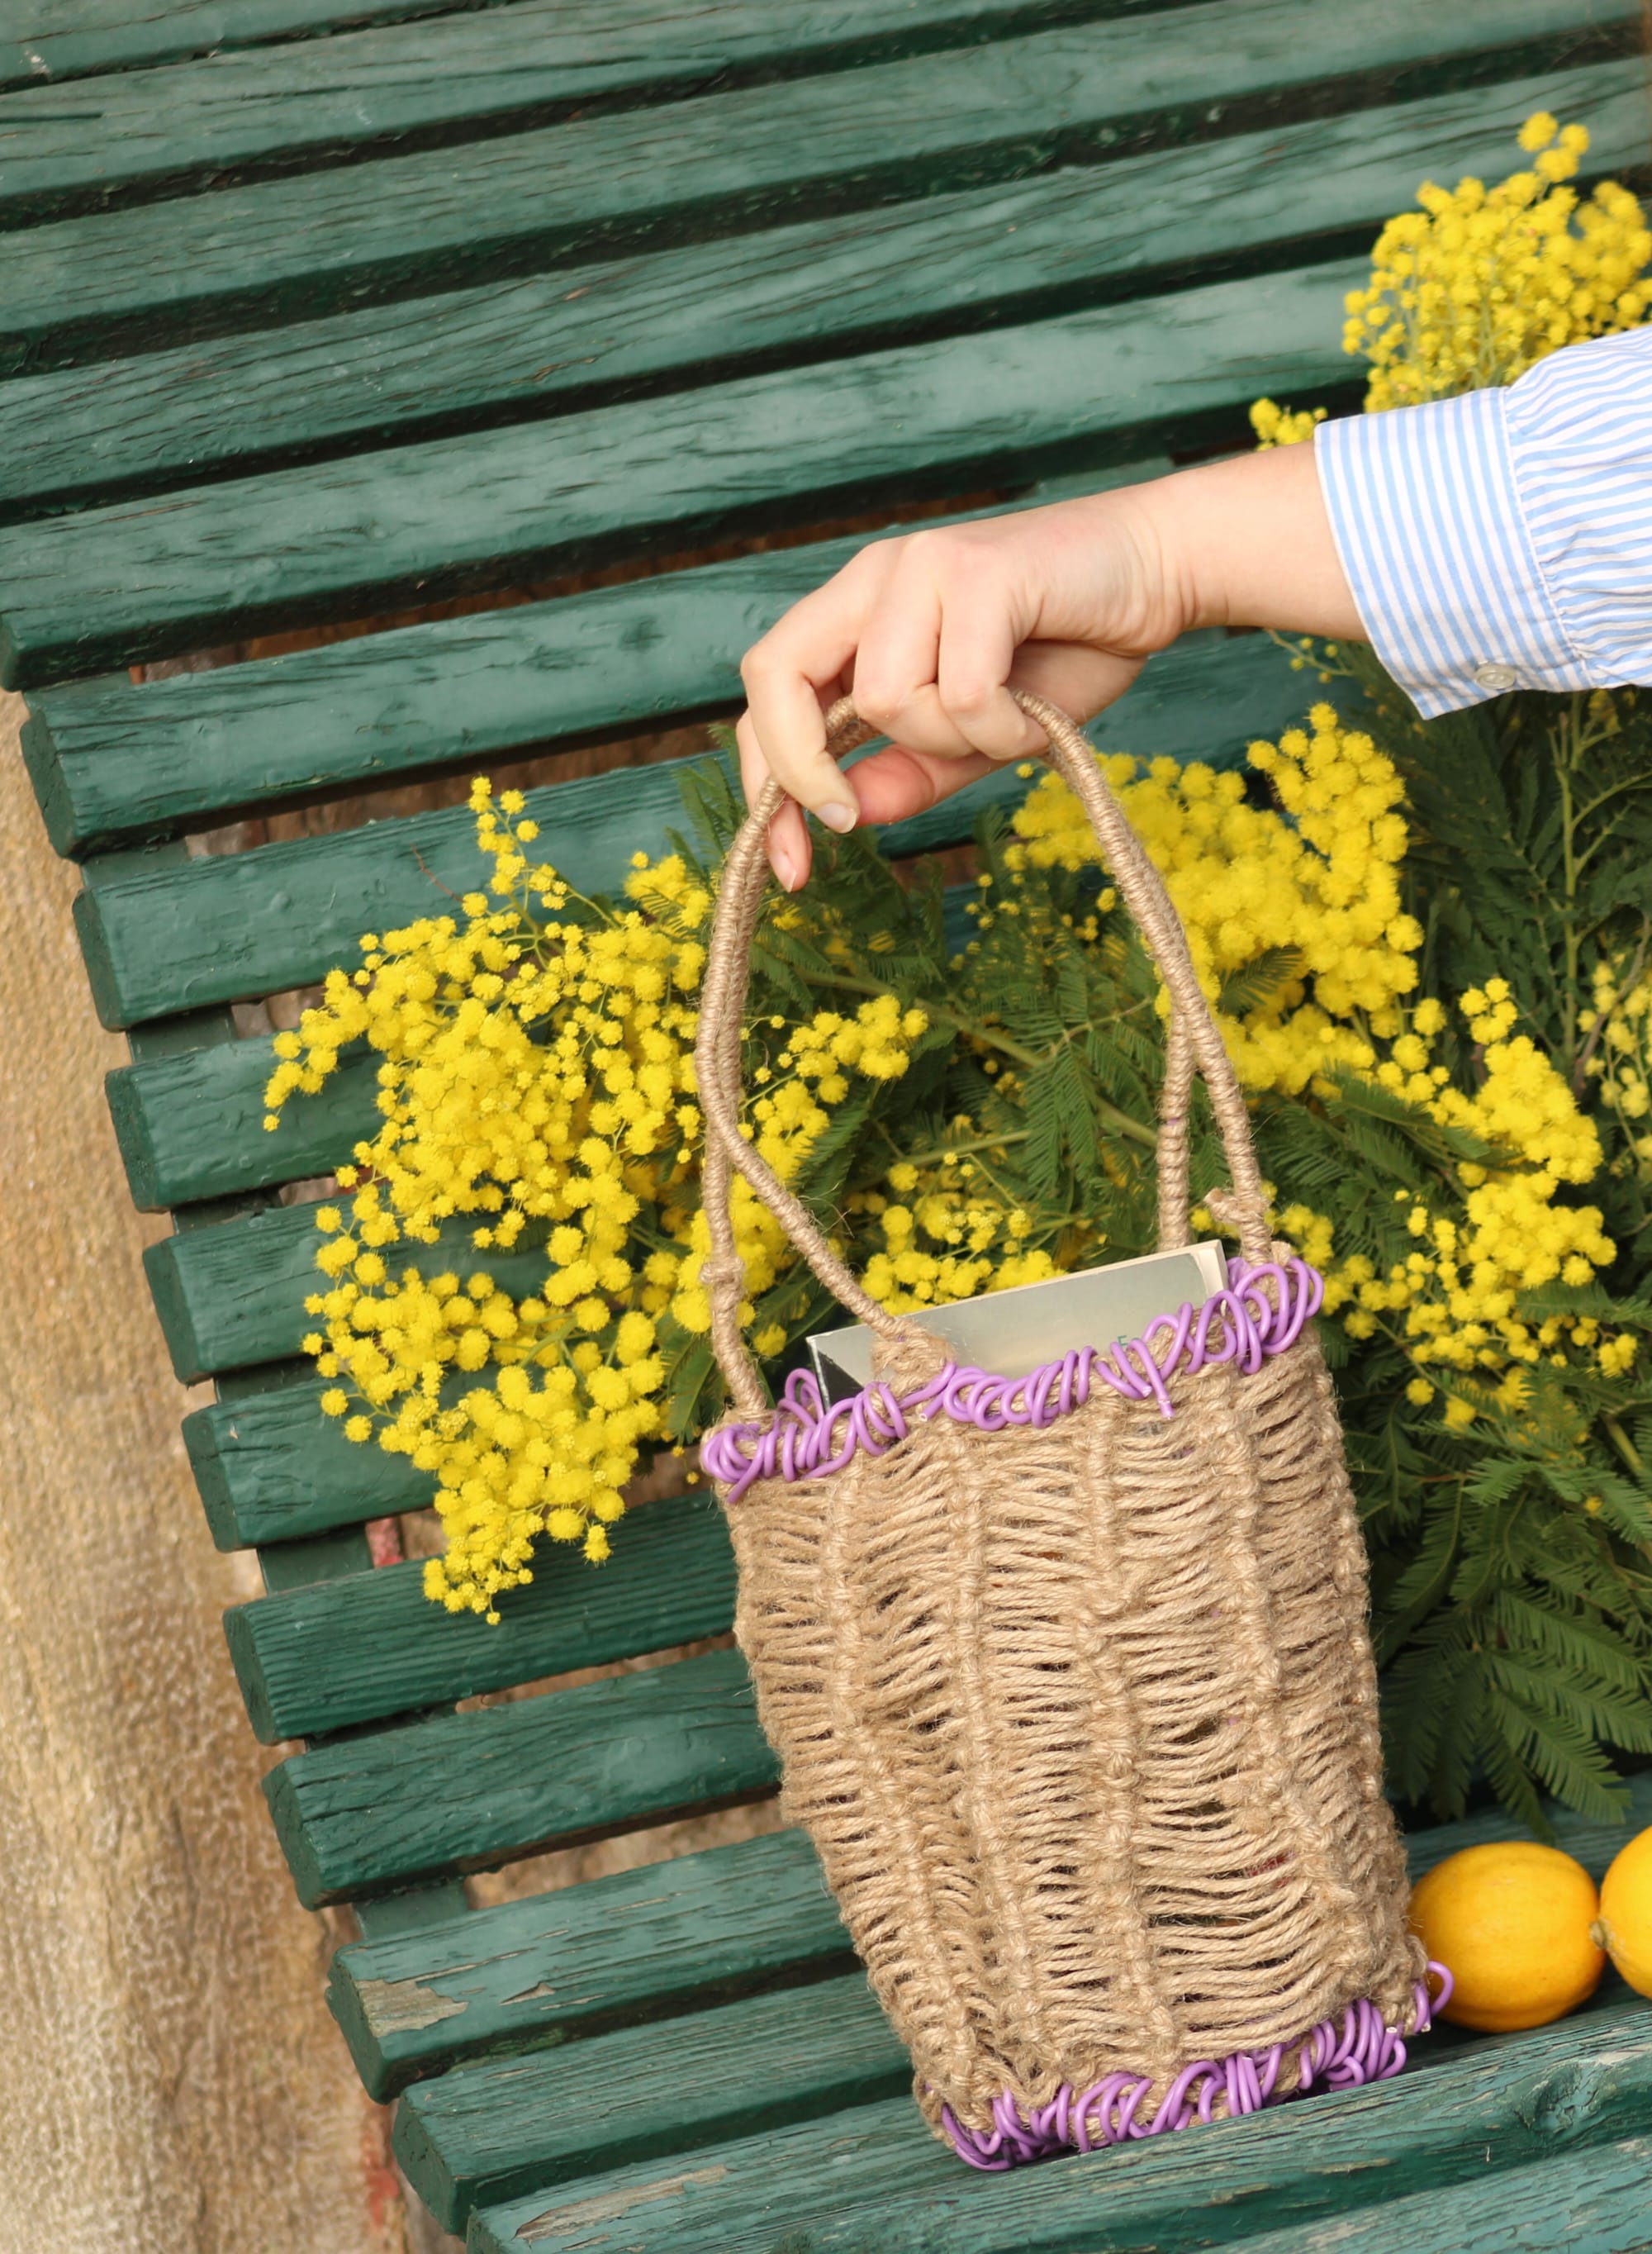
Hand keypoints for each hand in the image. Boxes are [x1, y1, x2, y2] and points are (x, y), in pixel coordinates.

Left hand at [736, 439, 1358, 887]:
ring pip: (883, 697)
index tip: (792, 863)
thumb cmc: (1068, 649)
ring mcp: (921, 566)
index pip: (769, 689)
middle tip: (844, 820)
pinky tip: (1036, 716)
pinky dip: (1002, 728)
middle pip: (776, 675)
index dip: (764, 778)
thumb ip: (910, 770)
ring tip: (1007, 725)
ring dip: (948, 740)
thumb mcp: (976, 736)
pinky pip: (960, 692)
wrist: (1159, 573)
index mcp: (861, 610)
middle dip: (800, 768)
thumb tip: (849, 811)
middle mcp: (876, 577)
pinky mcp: (977, 570)